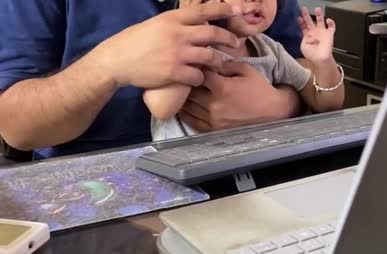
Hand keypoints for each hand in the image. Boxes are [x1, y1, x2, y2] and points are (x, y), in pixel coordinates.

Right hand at [94, 2, 240, 88]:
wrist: (117, 60)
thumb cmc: (135, 41)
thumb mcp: (156, 24)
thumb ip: (176, 24)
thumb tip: (196, 24)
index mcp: (173, 18)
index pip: (204, 11)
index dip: (224, 9)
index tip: (239, 9)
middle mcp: (177, 33)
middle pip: (213, 34)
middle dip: (228, 39)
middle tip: (235, 44)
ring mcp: (177, 53)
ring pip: (209, 57)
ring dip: (217, 62)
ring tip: (218, 65)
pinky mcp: (174, 72)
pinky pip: (198, 76)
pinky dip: (201, 78)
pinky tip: (199, 79)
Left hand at [178, 62, 300, 131]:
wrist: (272, 112)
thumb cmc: (259, 88)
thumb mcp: (246, 69)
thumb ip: (225, 64)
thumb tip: (209, 61)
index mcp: (222, 88)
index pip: (198, 74)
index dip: (194, 68)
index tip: (193, 64)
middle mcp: (214, 105)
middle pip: (189, 91)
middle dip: (186, 83)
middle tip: (183, 77)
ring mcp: (212, 119)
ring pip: (187, 107)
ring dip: (182, 98)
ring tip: (180, 91)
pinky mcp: (213, 129)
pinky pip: (192, 121)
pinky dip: (185, 114)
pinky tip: (182, 107)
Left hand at [298, 7, 335, 63]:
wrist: (320, 59)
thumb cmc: (311, 55)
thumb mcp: (303, 46)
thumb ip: (303, 38)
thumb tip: (303, 31)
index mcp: (308, 36)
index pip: (304, 26)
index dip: (301, 22)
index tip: (299, 18)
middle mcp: (315, 33)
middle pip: (310, 21)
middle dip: (306, 15)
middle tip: (303, 9)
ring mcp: (322, 33)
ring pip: (321, 20)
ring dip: (319, 15)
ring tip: (317, 9)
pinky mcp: (329, 34)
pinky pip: (332, 26)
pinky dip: (331, 22)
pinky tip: (328, 20)